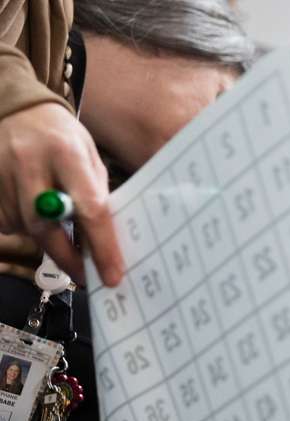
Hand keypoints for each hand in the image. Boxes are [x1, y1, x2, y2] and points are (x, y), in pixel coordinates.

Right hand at [0, 102, 124, 284]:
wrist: (17, 108)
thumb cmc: (63, 137)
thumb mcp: (89, 156)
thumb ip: (95, 193)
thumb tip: (105, 241)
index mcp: (66, 154)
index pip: (89, 208)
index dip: (101, 247)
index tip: (111, 276)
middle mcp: (29, 162)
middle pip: (45, 226)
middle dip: (67, 257)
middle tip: (84, 275)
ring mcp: (1, 172)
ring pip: (23, 226)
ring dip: (44, 237)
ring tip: (58, 230)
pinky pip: (6, 220)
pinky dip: (22, 225)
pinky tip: (32, 211)